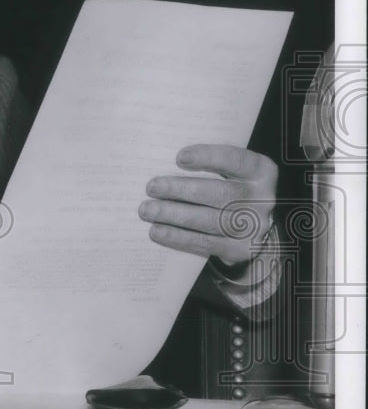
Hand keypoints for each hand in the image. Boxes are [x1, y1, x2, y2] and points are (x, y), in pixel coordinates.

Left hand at [139, 144, 277, 265]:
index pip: (236, 160)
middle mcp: (262, 199)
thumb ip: (209, 165)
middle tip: (151, 187)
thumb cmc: (230, 188)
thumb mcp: (230, 172)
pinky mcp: (239, 250)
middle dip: (181, 190)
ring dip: (174, 215)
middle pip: (219, 194)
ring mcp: (253, 227)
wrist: (252, 227)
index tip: (179, 157)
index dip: (208, 158)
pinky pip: (205, 243)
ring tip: (147, 210)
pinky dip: (178, 237)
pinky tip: (157, 231)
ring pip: (209, 220)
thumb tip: (162, 160)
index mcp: (261, 172)